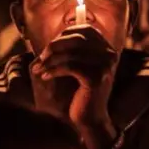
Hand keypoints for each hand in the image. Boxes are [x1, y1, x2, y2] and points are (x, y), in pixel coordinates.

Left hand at [30, 25, 117, 148]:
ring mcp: (105, 65)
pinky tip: (44, 77)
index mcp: (107, 48)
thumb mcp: (77, 67)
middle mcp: (110, 54)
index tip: (48, 49)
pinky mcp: (96, 77)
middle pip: (76, 38)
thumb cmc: (80, 92)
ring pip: (70, 53)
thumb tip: (53, 38)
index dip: (63, 36)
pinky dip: (53, 70)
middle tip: (40, 59)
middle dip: (54, 47)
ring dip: (49, 60)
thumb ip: (72, 50)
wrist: (90, 119)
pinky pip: (69, 66)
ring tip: (38, 69)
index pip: (84, 29)